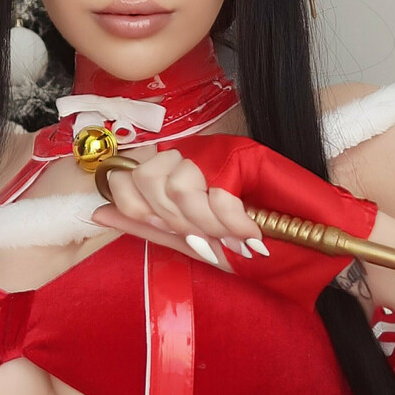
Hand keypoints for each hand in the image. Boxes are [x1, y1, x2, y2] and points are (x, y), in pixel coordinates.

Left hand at [92, 141, 266, 270]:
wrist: (296, 237)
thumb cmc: (234, 239)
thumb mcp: (184, 237)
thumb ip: (144, 224)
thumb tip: (98, 214)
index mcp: (166, 169)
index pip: (124, 179)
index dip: (140, 210)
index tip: (172, 231)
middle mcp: (184, 154)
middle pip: (151, 184)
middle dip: (178, 223)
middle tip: (210, 242)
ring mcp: (211, 152)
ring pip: (180, 188)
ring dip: (204, 223)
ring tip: (231, 239)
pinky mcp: (239, 157)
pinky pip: (219, 193)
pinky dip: (232, 221)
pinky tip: (249, 236)